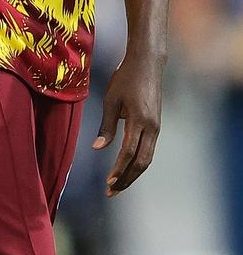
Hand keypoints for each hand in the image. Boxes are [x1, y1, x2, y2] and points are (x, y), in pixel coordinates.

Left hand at [92, 50, 163, 196]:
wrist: (147, 63)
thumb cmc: (125, 78)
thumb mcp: (111, 99)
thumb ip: (106, 125)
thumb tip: (98, 149)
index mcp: (139, 120)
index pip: (129, 152)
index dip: (119, 169)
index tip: (108, 183)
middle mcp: (152, 127)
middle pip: (142, 162)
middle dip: (127, 179)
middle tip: (111, 192)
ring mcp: (156, 127)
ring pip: (147, 158)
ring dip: (133, 173)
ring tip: (117, 185)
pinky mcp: (156, 125)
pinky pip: (149, 149)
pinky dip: (138, 162)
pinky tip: (126, 168)